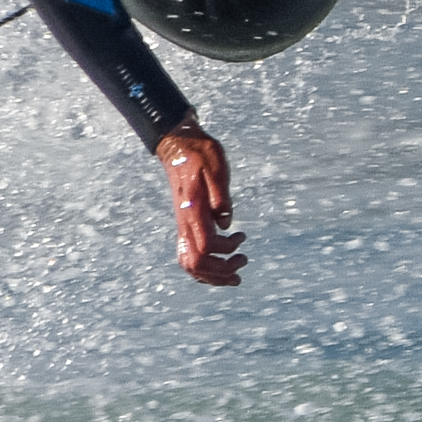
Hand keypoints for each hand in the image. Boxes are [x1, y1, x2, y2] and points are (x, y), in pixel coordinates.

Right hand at [153, 127, 247, 285]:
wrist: (178, 145)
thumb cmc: (200, 154)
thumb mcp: (216, 167)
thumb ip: (221, 195)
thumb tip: (227, 223)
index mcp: (193, 211)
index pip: (207, 247)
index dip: (226, 250)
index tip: (242, 236)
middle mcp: (185, 223)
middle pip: (196, 264)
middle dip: (221, 272)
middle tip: (243, 262)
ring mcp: (182, 225)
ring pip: (189, 264)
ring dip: (213, 275)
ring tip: (235, 273)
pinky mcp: (184, 224)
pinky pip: (188, 256)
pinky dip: (204, 268)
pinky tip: (220, 263)